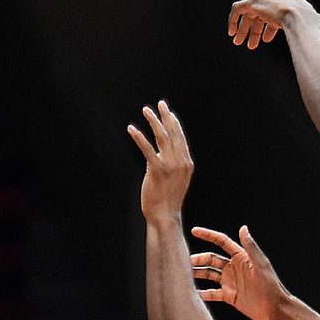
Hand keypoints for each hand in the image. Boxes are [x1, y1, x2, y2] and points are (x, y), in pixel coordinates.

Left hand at [128, 100, 192, 220]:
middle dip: (166, 116)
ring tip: (146, 110)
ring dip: (153, 121)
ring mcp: (170, 165)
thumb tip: (160, 152)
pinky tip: (132, 128)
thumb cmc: (167, 199)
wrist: (165, 215)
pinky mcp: (157, 170)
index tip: (168, 111)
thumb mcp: (175, 179)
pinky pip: (147, 149)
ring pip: (162, 137)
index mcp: (186, 163)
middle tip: (160, 104)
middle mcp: (181, 161)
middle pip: (173, 133)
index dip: (174, 122)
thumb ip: (171, 163)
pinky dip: (139, 137)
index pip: (180, 137)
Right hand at [190, 225, 288, 319]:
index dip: (208, 235)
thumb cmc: (271, 285)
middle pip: (211, 259)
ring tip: (183, 275)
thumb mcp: (260, 264)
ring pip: (209, 274)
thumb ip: (250, 247)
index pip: (221, 242)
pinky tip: (191, 293)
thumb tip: (243, 228)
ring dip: (197, 274)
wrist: (274, 309)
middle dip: (198, 259)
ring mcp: (231, 282)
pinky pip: (212, 293)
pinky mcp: (229, 296)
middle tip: (183, 262)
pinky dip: (202, 293)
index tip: (194, 231)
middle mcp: (234, 268)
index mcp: (241, 257)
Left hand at [227, 0, 319, 49]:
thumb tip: (318, 53)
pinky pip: (238, 8)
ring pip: (250, 13)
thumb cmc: (310, 30)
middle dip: (255, 29)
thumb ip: (312, 40)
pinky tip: (231, 32)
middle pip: (262, 12)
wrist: (300, 18)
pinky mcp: (254, 2)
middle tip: (251, 45)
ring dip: (244, 28)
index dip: (270, 26)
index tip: (266, 39)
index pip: (277, 11)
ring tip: (239, 42)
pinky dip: (233, 19)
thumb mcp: (313, 33)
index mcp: (293, 2)